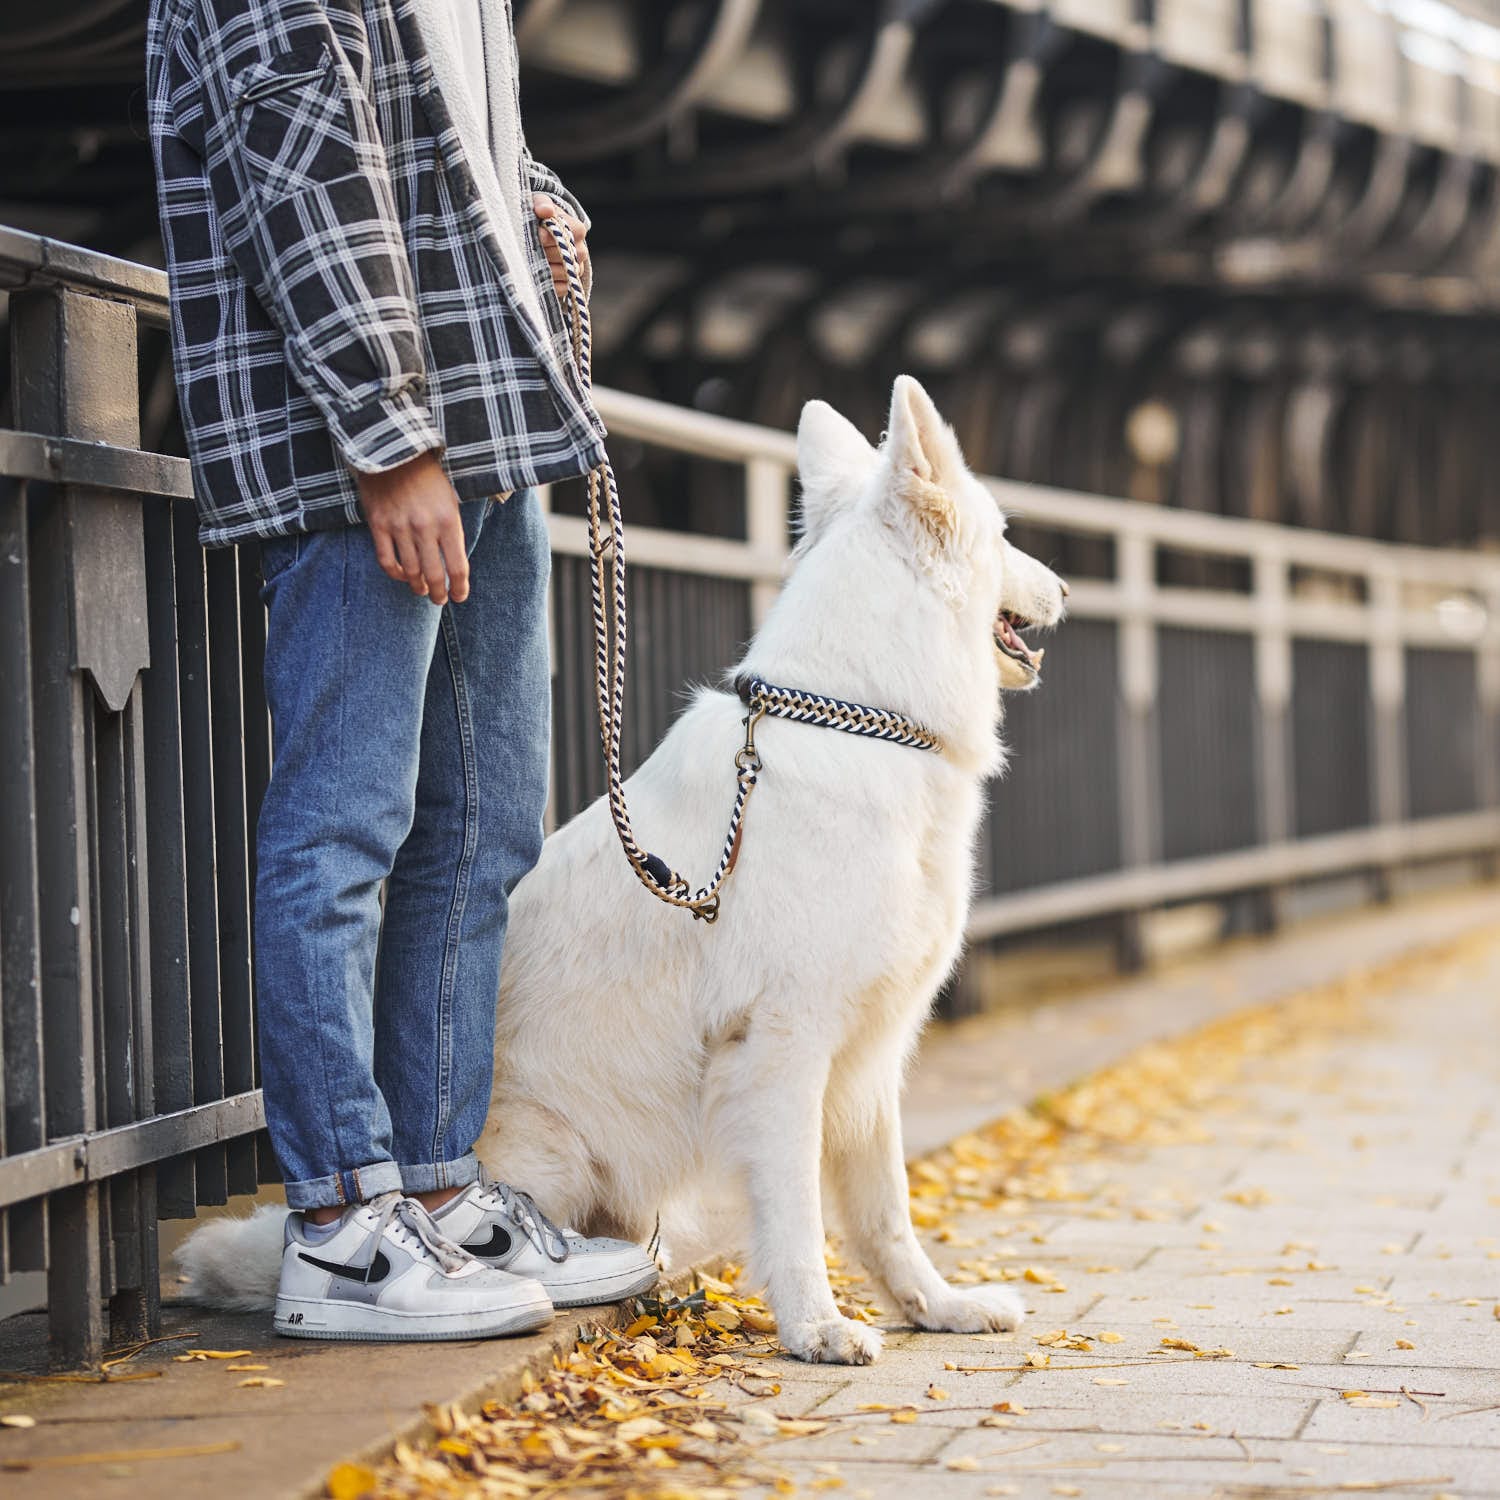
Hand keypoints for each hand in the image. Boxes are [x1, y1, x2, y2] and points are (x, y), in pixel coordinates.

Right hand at [356, 450, 468, 604]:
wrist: (393, 450)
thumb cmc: (427, 475)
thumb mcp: (451, 499)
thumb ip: (452, 530)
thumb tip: (455, 562)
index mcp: (448, 521)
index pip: (457, 567)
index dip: (459, 588)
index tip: (459, 596)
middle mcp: (425, 528)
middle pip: (434, 575)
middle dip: (439, 593)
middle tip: (440, 599)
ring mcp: (400, 527)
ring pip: (410, 572)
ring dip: (418, 587)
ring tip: (422, 591)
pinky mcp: (378, 525)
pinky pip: (387, 560)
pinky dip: (395, 573)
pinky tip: (402, 575)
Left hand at [533, 192, 588, 301]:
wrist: (540, 233)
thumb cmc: (539, 216)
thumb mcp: (538, 204)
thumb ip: (542, 204)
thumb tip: (545, 211)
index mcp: (577, 229)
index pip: (568, 236)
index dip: (549, 236)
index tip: (537, 234)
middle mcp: (581, 251)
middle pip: (563, 257)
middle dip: (544, 252)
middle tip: (531, 248)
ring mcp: (576, 269)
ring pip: (563, 274)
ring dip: (544, 269)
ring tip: (532, 260)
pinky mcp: (569, 284)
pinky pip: (562, 288)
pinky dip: (548, 284)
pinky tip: (537, 275)